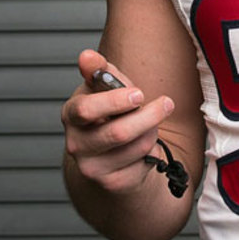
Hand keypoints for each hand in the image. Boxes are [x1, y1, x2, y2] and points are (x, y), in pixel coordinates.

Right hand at [61, 48, 174, 195]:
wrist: (109, 155)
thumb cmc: (109, 114)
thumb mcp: (104, 89)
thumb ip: (99, 71)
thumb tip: (87, 56)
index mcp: (71, 115)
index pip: (86, 109)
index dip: (114, 101)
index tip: (139, 93)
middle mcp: (76, 144)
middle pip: (118, 132)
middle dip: (149, 116)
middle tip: (167, 103)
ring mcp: (92, 167)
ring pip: (137, 146)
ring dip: (152, 132)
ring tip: (150, 125)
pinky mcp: (112, 183)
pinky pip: (144, 163)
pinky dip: (152, 152)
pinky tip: (143, 148)